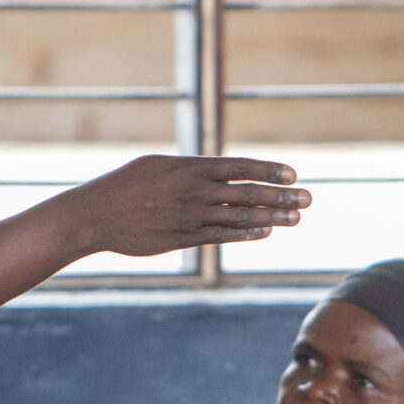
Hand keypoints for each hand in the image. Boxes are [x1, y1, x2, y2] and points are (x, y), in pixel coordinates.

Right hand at [49, 155, 310, 257]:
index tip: (293, 174)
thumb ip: (192, 169)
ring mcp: (189, 217)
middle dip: (282, 196)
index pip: (239, 167)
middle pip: (247, 193)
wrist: (94, 215)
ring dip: (272, 217)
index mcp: (188, 167)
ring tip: (295, 217)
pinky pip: (221, 236)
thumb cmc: (125, 185)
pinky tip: (265, 231)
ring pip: (239, 217)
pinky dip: (246, 233)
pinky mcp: (182, 239)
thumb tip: (221, 171)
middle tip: (308, 199)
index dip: (269, 170)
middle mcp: (193, 191)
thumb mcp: (158, 165)